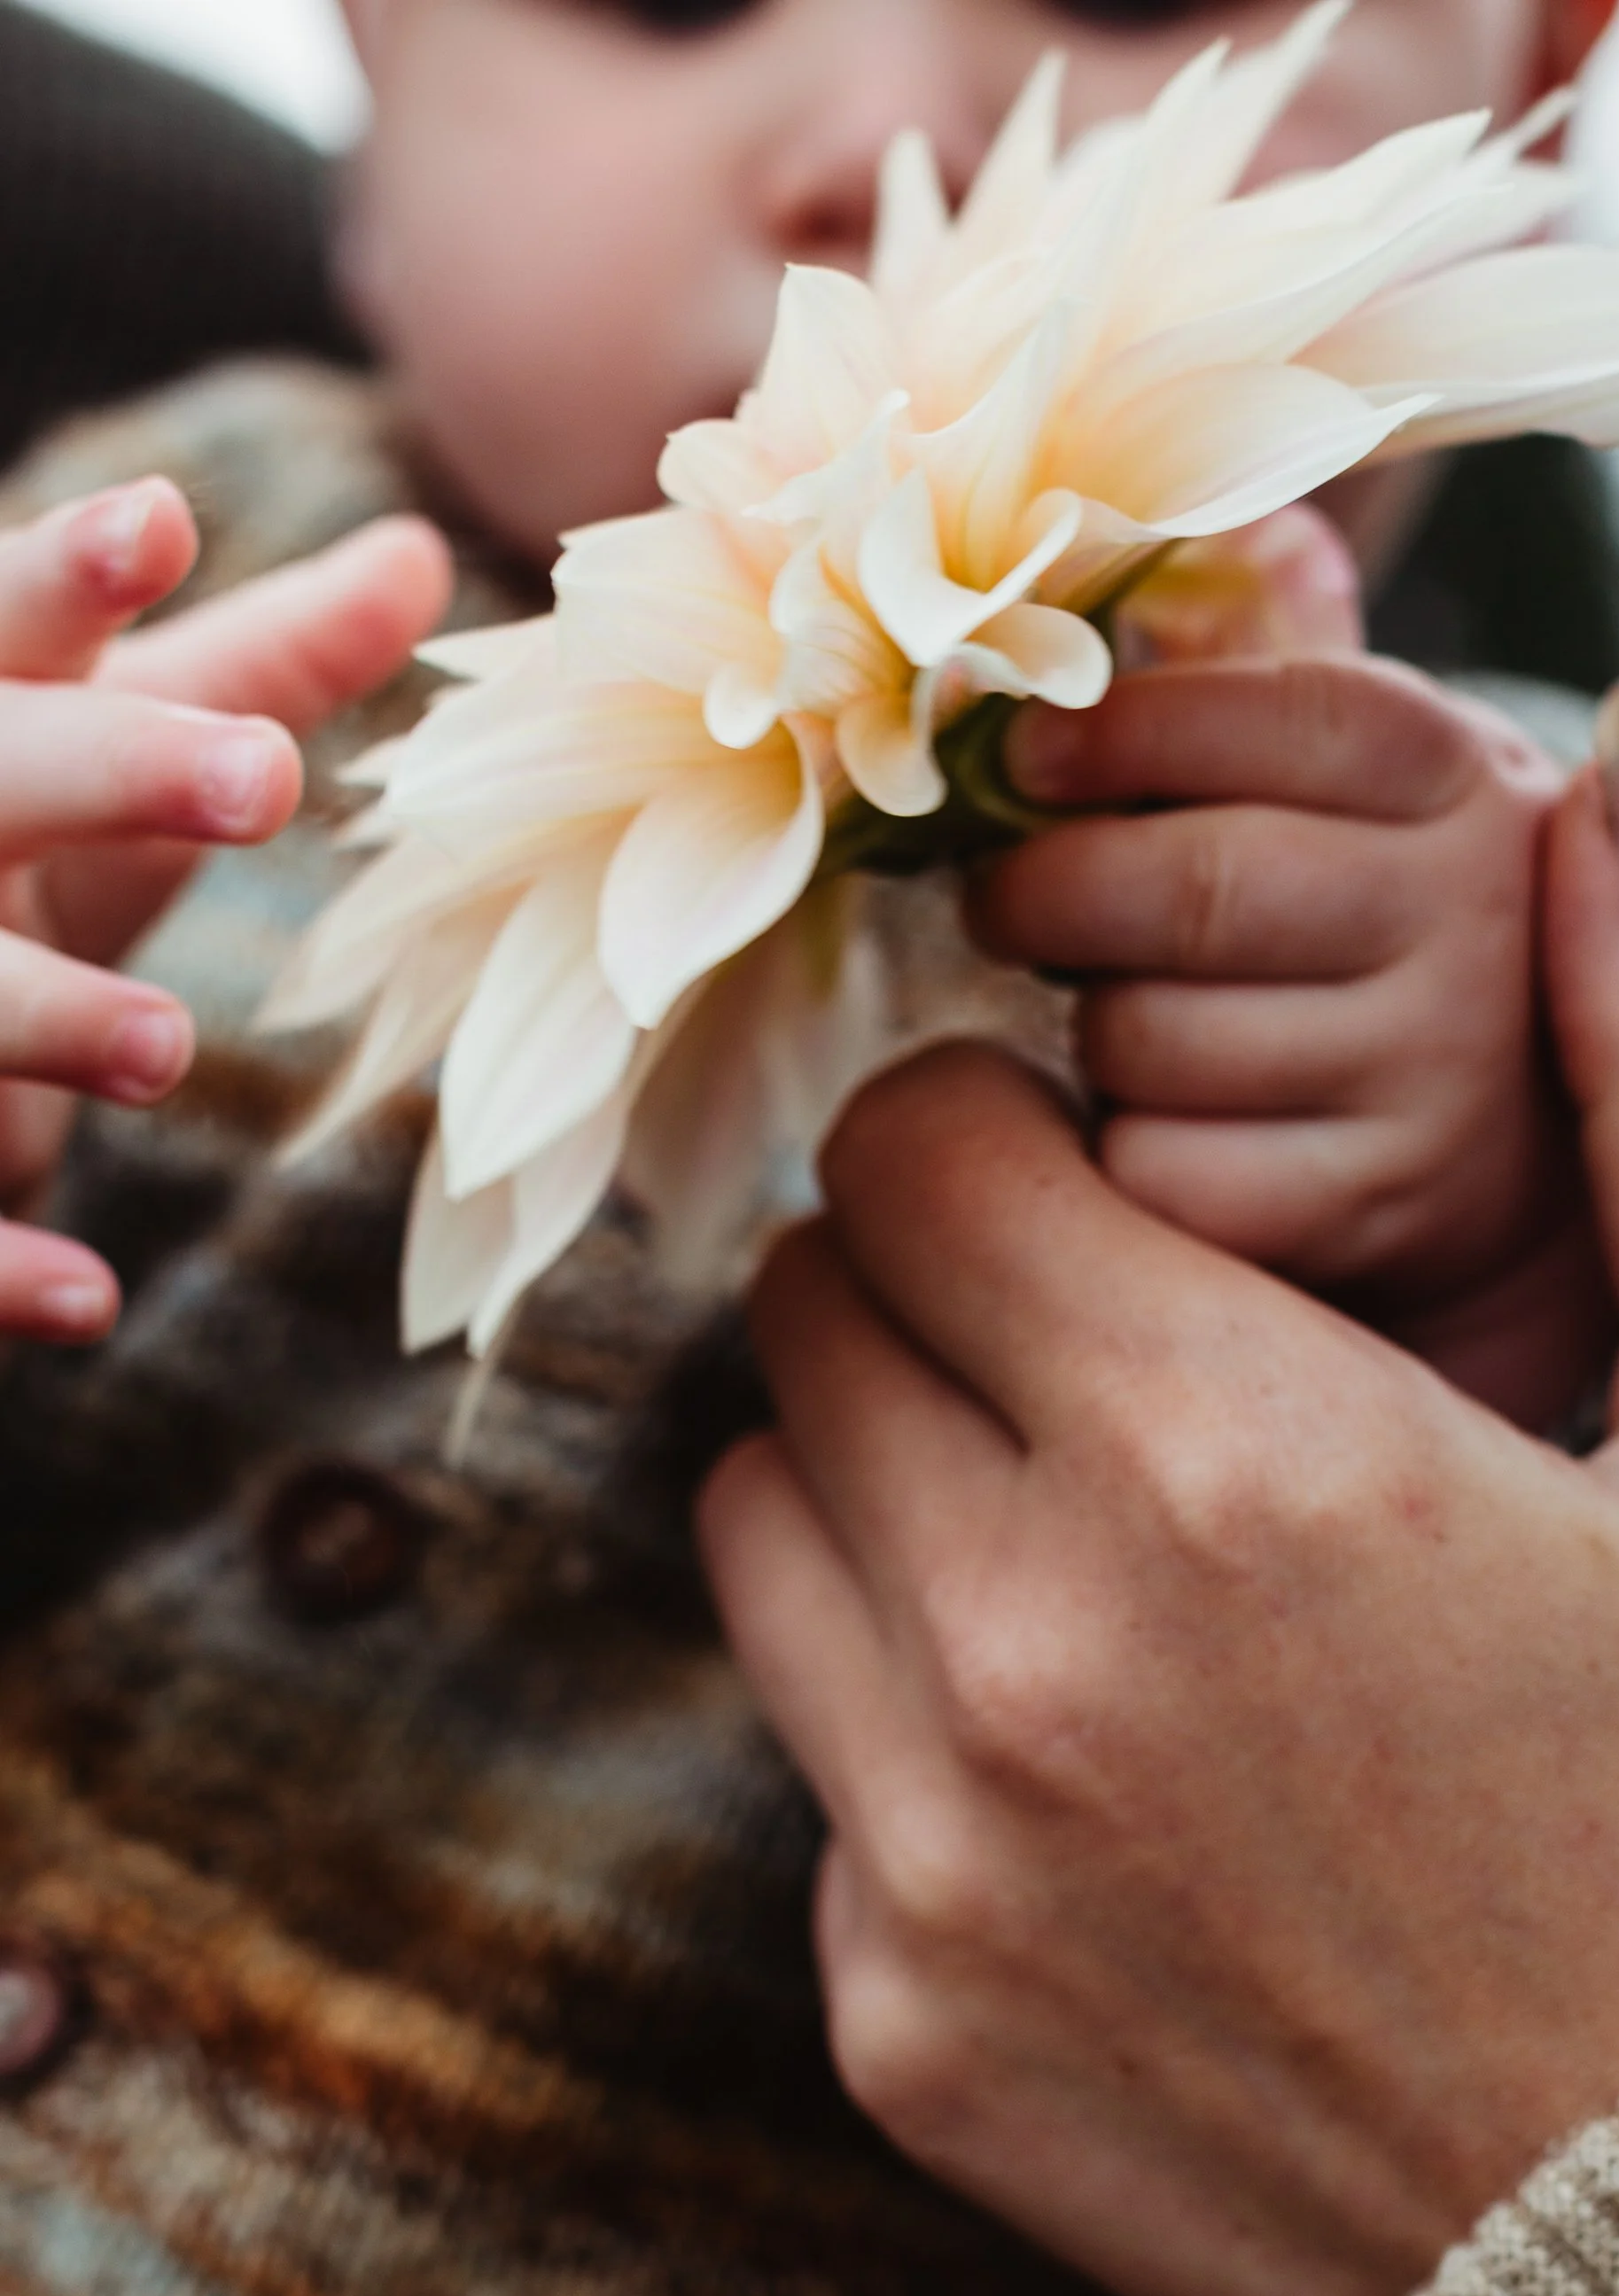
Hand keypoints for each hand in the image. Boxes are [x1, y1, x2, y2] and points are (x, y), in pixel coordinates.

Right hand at [0, 476, 449, 1337]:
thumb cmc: (17, 850)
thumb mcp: (120, 754)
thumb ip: (259, 664)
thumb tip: (425, 549)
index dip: (71, 574)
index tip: (167, 519)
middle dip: (102, 764)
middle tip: (263, 773)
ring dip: (39, 1013)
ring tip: (165, 1048)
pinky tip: (89, 1300)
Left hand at [700, 733, 1618, 2295]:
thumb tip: (1598, 783)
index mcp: (1238, 1458)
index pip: (917, 1148)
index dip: (1001, 1122)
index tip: (1105, 1176)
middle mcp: (1030, 1649)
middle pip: (809, 1313)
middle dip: (937, 1279)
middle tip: (1112, 1346)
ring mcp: (933, 1859)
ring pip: (756, 1515)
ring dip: (884, 1472)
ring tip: (1098, 1538)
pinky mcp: (899, 2026)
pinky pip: (809, 1761)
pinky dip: (908, 1713)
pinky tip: (1118, 1773)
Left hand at [972, 511, 1608, 1432]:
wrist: (1513, 1144)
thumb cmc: (1367, 925)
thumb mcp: (1355, 781)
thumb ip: (1269, 658)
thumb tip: (1240, 518)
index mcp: (1457, 774)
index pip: (1283, 715)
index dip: (1125, 728)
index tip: (1020, 751)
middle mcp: (1471, 917)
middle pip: (1188, 888)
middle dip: (1049, 891)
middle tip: (1004, 897)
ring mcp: (1432, 1074)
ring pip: (1151, 1036)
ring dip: (1088, 1026)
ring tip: (1108, 1009)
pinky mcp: (1374, 1210)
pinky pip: (1159, 1169)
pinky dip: (1113, 1149)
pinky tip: (1148, 1119)